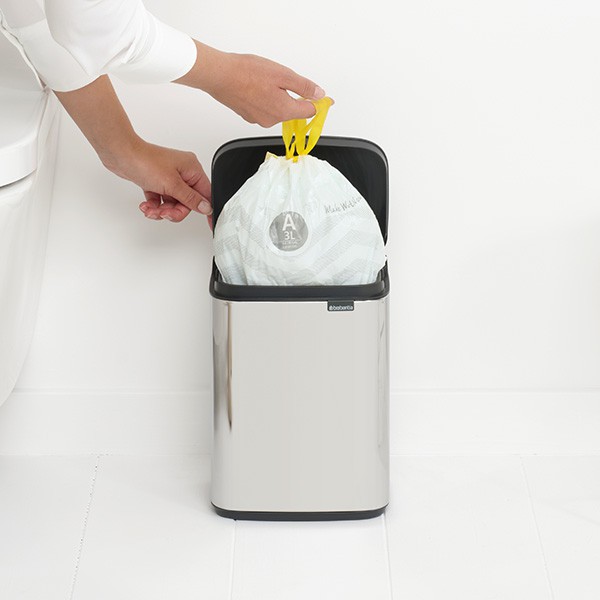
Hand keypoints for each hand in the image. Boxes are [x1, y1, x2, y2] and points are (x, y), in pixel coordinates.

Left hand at [111, 140, 211, 223]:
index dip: (205, 209)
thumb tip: (206, 207)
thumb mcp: (172, 185)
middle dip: (174, 211)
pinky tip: (146, 205)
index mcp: (192, 168)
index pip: (205, 194)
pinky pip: (161, 199)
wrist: (120, 155)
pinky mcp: (157, 181)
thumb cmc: (145, 162)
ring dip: (162, 210)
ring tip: (152, 210)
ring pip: (173, 203)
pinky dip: (154, 205)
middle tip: (165, 214)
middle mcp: (183, 172)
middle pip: (187, 202)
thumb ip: (190, 199)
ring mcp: (169, 176)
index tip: (209, 222)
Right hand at [176, 42, 331, 126]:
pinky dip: (264, 99)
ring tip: (265, 80)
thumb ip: (304, 87)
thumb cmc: (248, 73)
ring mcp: (259, 120)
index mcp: (284, 111)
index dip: (316, 103)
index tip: (321, 97)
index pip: (309, 112)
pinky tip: (255, 86)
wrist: (220, 75)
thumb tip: (319, 95)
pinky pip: (263, 108)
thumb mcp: (283, 75)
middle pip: (292, 111)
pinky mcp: (248, 116)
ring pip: (277, 109)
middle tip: (283, 79)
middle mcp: (272, 120)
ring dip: (277, 97)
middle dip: (292, 97)